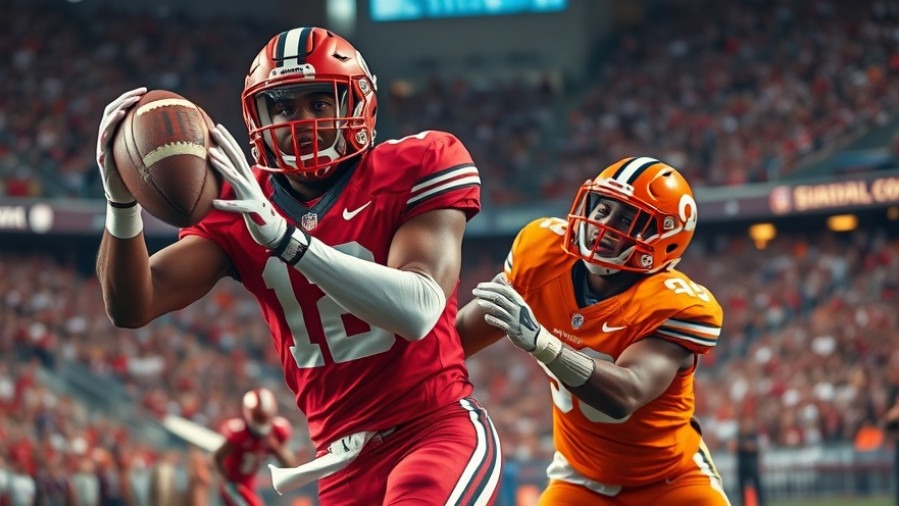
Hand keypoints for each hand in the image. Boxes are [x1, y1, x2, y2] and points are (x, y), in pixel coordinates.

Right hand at [96, 87, 145, 202]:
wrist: (125, 197)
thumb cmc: (138, 178)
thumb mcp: (149, 158)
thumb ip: (156, 145)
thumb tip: (183, 135)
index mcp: (118, 135)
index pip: (121, 110)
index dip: (130, 98)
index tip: (145, 91)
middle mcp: (108, 138)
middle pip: (111, 111)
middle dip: (124, 99)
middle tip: (139, 93)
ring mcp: (103, 146)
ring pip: (105, 123)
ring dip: (116, 111)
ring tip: (127, 105)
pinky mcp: (102, 157)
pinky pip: (103, 140)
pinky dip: (109, 128)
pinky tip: (118, 119)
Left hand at [208, 124, 288, 248]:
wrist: (274, 230)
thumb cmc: (255, 211)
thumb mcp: (244, 192)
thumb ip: (235, 180)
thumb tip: (223, 170)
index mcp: (247, 178)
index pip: (237, 155)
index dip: (228, 140)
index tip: (217, 127)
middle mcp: (250, 183)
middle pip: (237, 160)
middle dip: (226, 144)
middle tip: (214, 131)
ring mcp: (252, 196)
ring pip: (236, 178)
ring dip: (224, 167)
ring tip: (211, 156)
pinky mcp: (252, 210)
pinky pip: (238, 207)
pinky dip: (227, 204)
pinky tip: (214, 203)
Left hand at [472, 278, 540, 352]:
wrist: (536, 338)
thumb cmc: (524, 319)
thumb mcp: (520, 305)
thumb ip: (511, 294)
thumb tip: (502, 278)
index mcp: (519, 301)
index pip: (503, 289)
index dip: (491, 286)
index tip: (480, 285)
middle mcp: (517, 308)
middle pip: (499, 298)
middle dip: (485, 293)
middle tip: (474, 291)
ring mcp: (515, 319)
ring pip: (499, 309)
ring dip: (487, 305)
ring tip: (478, 302)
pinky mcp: (512, 330)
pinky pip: (500, 323)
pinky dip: (493, 319)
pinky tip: (486, 317)